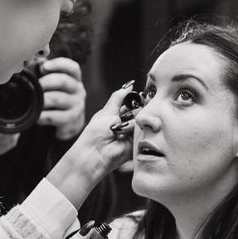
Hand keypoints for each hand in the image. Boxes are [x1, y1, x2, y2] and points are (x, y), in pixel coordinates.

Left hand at [37, 57, 86, 139]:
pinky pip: (54, 116)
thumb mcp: (54, 85)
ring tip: (33, 102)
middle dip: (46, 82)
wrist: (67, 125)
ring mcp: (77, 106)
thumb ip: (45, 72)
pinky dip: (42, 115)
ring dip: (42, 99)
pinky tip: (37, 116)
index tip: (44, 66)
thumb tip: (35, 61)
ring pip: (58, 98)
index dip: (59, 64)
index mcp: (75, 80)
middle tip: (36, 86)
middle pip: (63, 81)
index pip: (73, 68)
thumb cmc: (56, 100)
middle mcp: (79, 91)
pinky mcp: (72, 121)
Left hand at [45, 83, 136, 208]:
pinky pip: (142, 130)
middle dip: (135, 109)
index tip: (139, 95)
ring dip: (131, 120)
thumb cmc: (95, 132)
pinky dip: (134, 129)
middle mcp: (127, 122)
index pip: (132, 102)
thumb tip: (130, 86)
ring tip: (118, 128)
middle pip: (140, 110)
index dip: (136, 98)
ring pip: (142, 119)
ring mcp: (132, 132)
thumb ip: (119, 97)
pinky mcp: (137, 142)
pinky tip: (123, 133)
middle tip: (125, 114)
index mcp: (117, 114)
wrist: (95, 153)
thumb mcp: (106, 111)